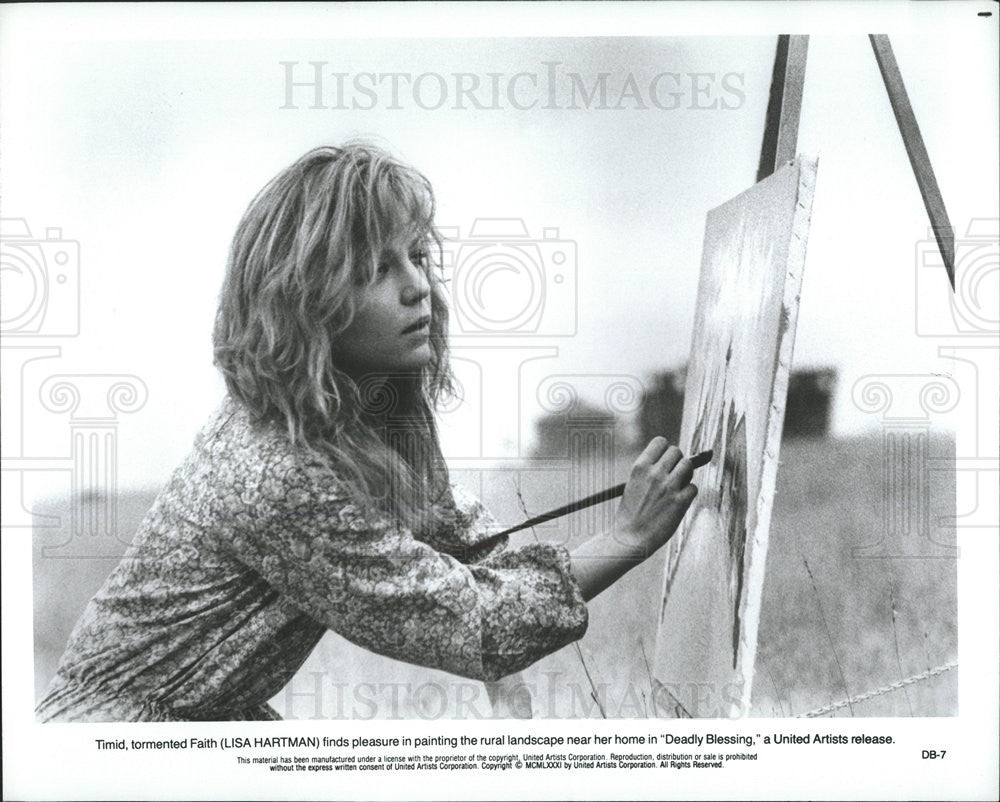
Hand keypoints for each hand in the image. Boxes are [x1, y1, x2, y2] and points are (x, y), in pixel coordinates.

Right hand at [614, 438, 698, 555]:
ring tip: (677, 487)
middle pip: (677, 451)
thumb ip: (651, 471)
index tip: (663, 462)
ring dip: (686, 475)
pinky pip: (694, 488)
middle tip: (672, 476)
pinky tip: (678, 503)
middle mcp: (654, 473)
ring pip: (688, 466)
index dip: (665, 450)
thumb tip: (677, 459)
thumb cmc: (632, 513)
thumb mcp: (634, 484)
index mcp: (640, 467)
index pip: (660, 442)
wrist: (629, 538)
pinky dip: (688, 494)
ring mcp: (668, 487)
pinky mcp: (680, 502)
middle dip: (677, 461)